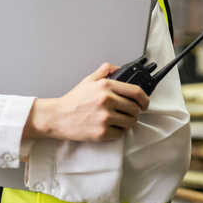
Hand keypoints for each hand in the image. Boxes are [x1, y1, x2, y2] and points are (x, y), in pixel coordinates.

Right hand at [23, 63, 148, 141]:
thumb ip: (105, 70)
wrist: (58, 117)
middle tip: (127, 114)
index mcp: (106, 86)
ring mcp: (105, 117)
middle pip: (135, 109)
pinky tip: (110, 128)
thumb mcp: (89, 80)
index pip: (136, 91)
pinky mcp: (102, 132)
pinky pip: (121, 134)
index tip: (145, 104)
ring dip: (127, 123)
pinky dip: (118, 132)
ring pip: (130, 122)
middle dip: (134, 113)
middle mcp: (107, 100)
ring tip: (118, 121)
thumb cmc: (73, 100)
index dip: (145, 99)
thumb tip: (120, 68)